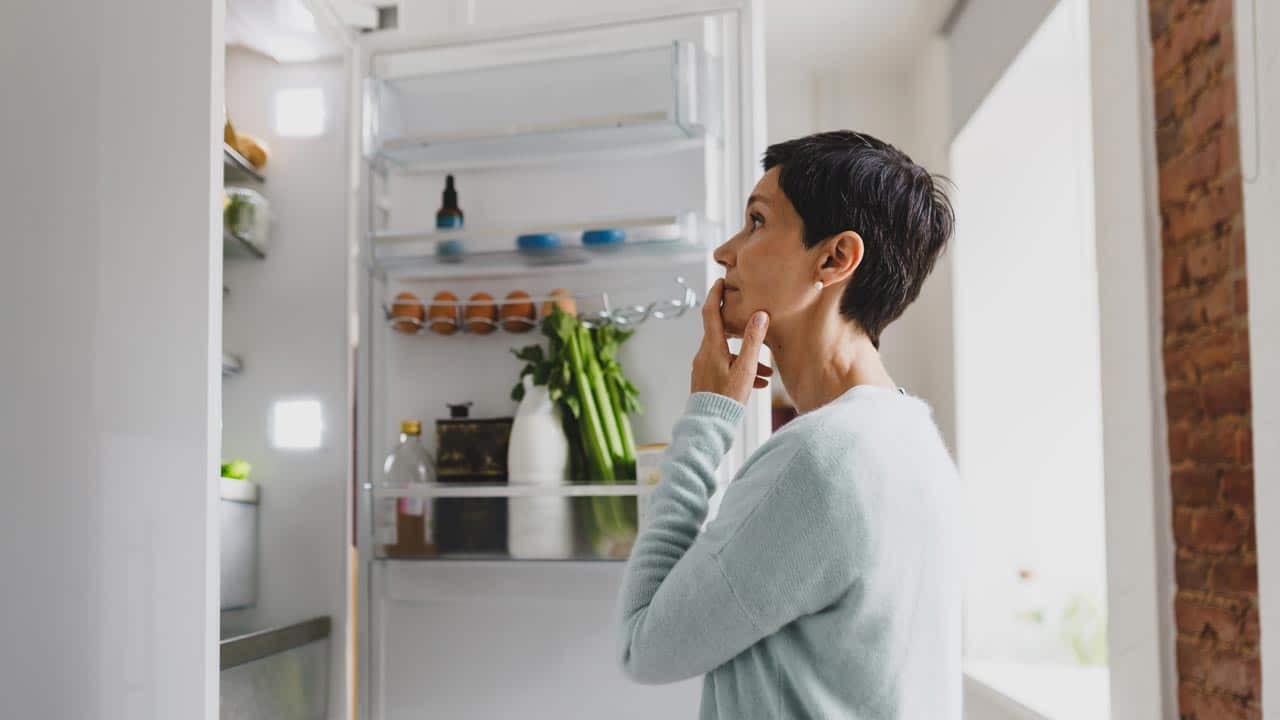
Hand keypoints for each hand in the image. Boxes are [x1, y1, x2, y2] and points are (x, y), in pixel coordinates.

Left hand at [691, 279, 772, 404]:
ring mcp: (703, 368)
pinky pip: (724, 368)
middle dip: (740, 330)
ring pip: (727, 354)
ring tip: (766, 373)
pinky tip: (757, 384)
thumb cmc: (727, 397)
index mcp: (711, 347)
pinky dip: (740, 370)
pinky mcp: (706, 381)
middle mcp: (704, 355)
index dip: (715, 295)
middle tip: (751, 319)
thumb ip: (753, 341)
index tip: (720, 282)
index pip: (710, 312)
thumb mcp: (745, 368)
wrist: (709, 425)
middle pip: (721, 333)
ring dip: (746, 359)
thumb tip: (760, 315)